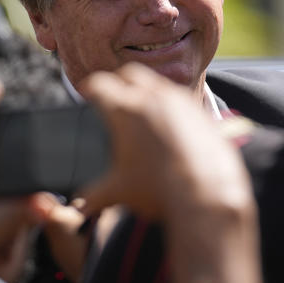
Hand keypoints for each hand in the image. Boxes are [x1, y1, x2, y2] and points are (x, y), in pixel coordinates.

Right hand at [79, 63, 253, 224]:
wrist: (207, 196)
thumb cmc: (160, 193)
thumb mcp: (118, 193)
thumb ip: (91, 196)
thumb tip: (76, 208)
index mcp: (125, 111)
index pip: (98, 84)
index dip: (89, 88)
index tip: (88, 94)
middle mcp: (152, 98)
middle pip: (129, 74)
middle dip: (118, 82)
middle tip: (113, 98)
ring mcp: (179, 101)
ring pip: (157, 83)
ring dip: (146, 91)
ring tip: (141, 112)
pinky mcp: (200, 112)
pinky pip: (179, 98)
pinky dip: (169, 105)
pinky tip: (167, 126)